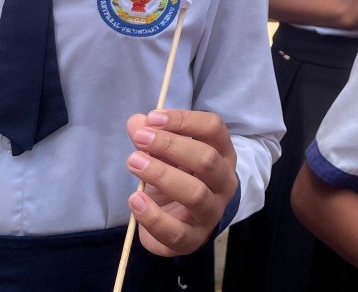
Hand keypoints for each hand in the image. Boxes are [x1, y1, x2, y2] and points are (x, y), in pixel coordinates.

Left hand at [125, 109, 238, 256]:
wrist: (185, 223)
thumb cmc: (180, 178)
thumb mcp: (167, 154)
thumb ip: (152, 136)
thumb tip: (136, 122)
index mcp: (223, 153)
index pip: (213, 128)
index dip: (184, 120)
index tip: (153, 118)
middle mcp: (224, 181)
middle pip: (206, 159)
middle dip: (171, 146)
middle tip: (140, 139)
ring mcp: (212, 212)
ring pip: (195, 193)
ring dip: (162, 175)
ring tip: (133, 162)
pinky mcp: (194, 238)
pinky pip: (176, 232)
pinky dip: (152, 216)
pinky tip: (134, 199)